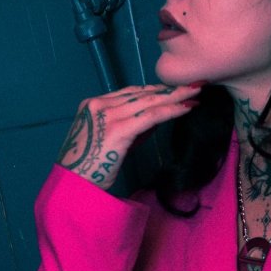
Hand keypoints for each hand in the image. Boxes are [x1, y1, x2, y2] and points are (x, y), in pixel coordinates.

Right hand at [57, 83, 201, 188]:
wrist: (74, 186)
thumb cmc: (90, 170)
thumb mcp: (109, 141)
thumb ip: (129, 128)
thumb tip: (154, 119)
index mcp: (93, 105)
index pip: (131, 92)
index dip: (156, 90)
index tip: (175, 89)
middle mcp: (98, 104)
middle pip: (141, 93)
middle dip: (169, 89)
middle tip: (194, 85)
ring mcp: (106, 115)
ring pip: (148, 101)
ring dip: (175, 96)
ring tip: (196, 92)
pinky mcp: (117, 129)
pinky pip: (150, 116)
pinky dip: (170, 110)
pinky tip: (186, 108)